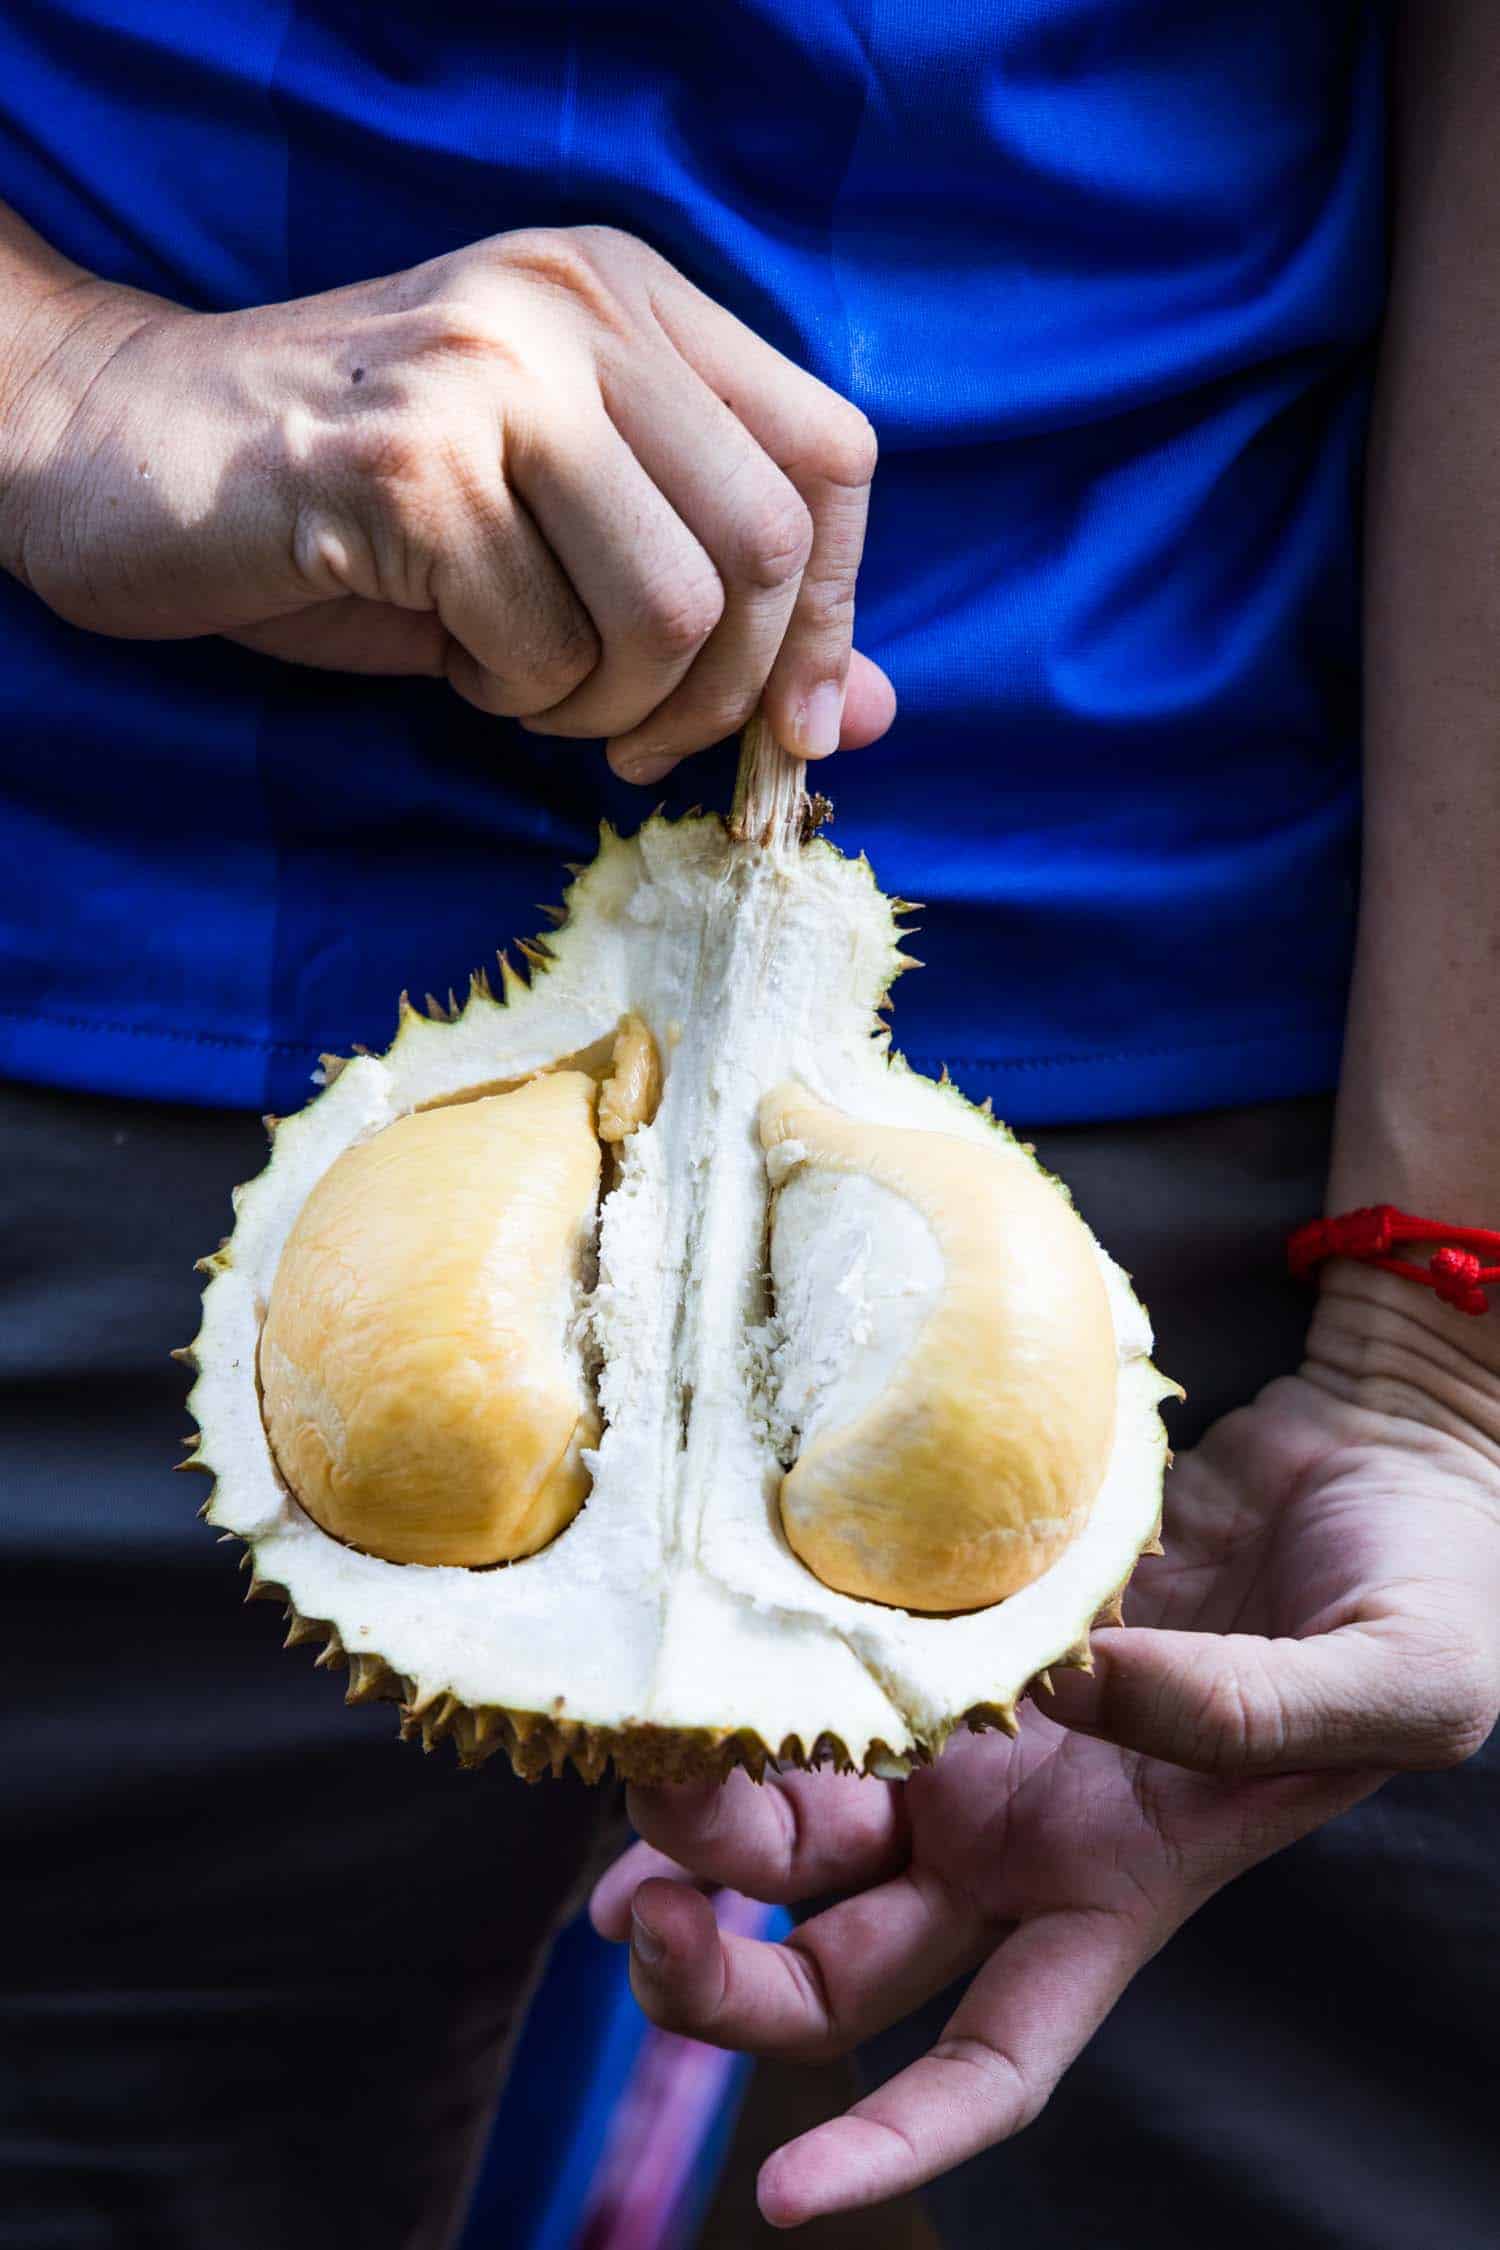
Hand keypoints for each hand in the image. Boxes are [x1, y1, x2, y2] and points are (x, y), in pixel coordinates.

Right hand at [0, 224, 893, 781]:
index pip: (830, 456)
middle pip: (765, 541)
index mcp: (631, 299)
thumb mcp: (565, 545)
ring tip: (523, 684)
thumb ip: (722, 612)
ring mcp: (489, 375)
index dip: (829, 610)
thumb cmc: (363, 512)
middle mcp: (573, 306)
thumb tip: (864, 712)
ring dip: (607, 704)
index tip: (786, 719)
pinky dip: (509, 694)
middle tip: (632, 738)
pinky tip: (448, 654)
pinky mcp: (407, 465)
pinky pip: (540, 645)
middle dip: (720, 691)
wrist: (131, 454)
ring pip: (670, 605)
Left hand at [590, 1273, 1499, 2227]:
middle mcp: (1016, 1837)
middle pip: (836, 1969)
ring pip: (793, 1838)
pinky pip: (812, 1683)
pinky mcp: (939, 1620)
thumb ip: (1253, 1714)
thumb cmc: (1426, 1593)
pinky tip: (670, 1694)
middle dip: (728, 1977)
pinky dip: (735, 1708)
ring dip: (695, 1836)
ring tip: (635, 1777)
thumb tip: (1078, 1691)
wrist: (1382, 1457)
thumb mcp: (1392, 1682)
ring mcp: (965, 1734)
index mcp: (1118, 1889)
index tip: (785, 2197)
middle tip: (652, 1917)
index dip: (893, 2139)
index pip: (990, 2060)